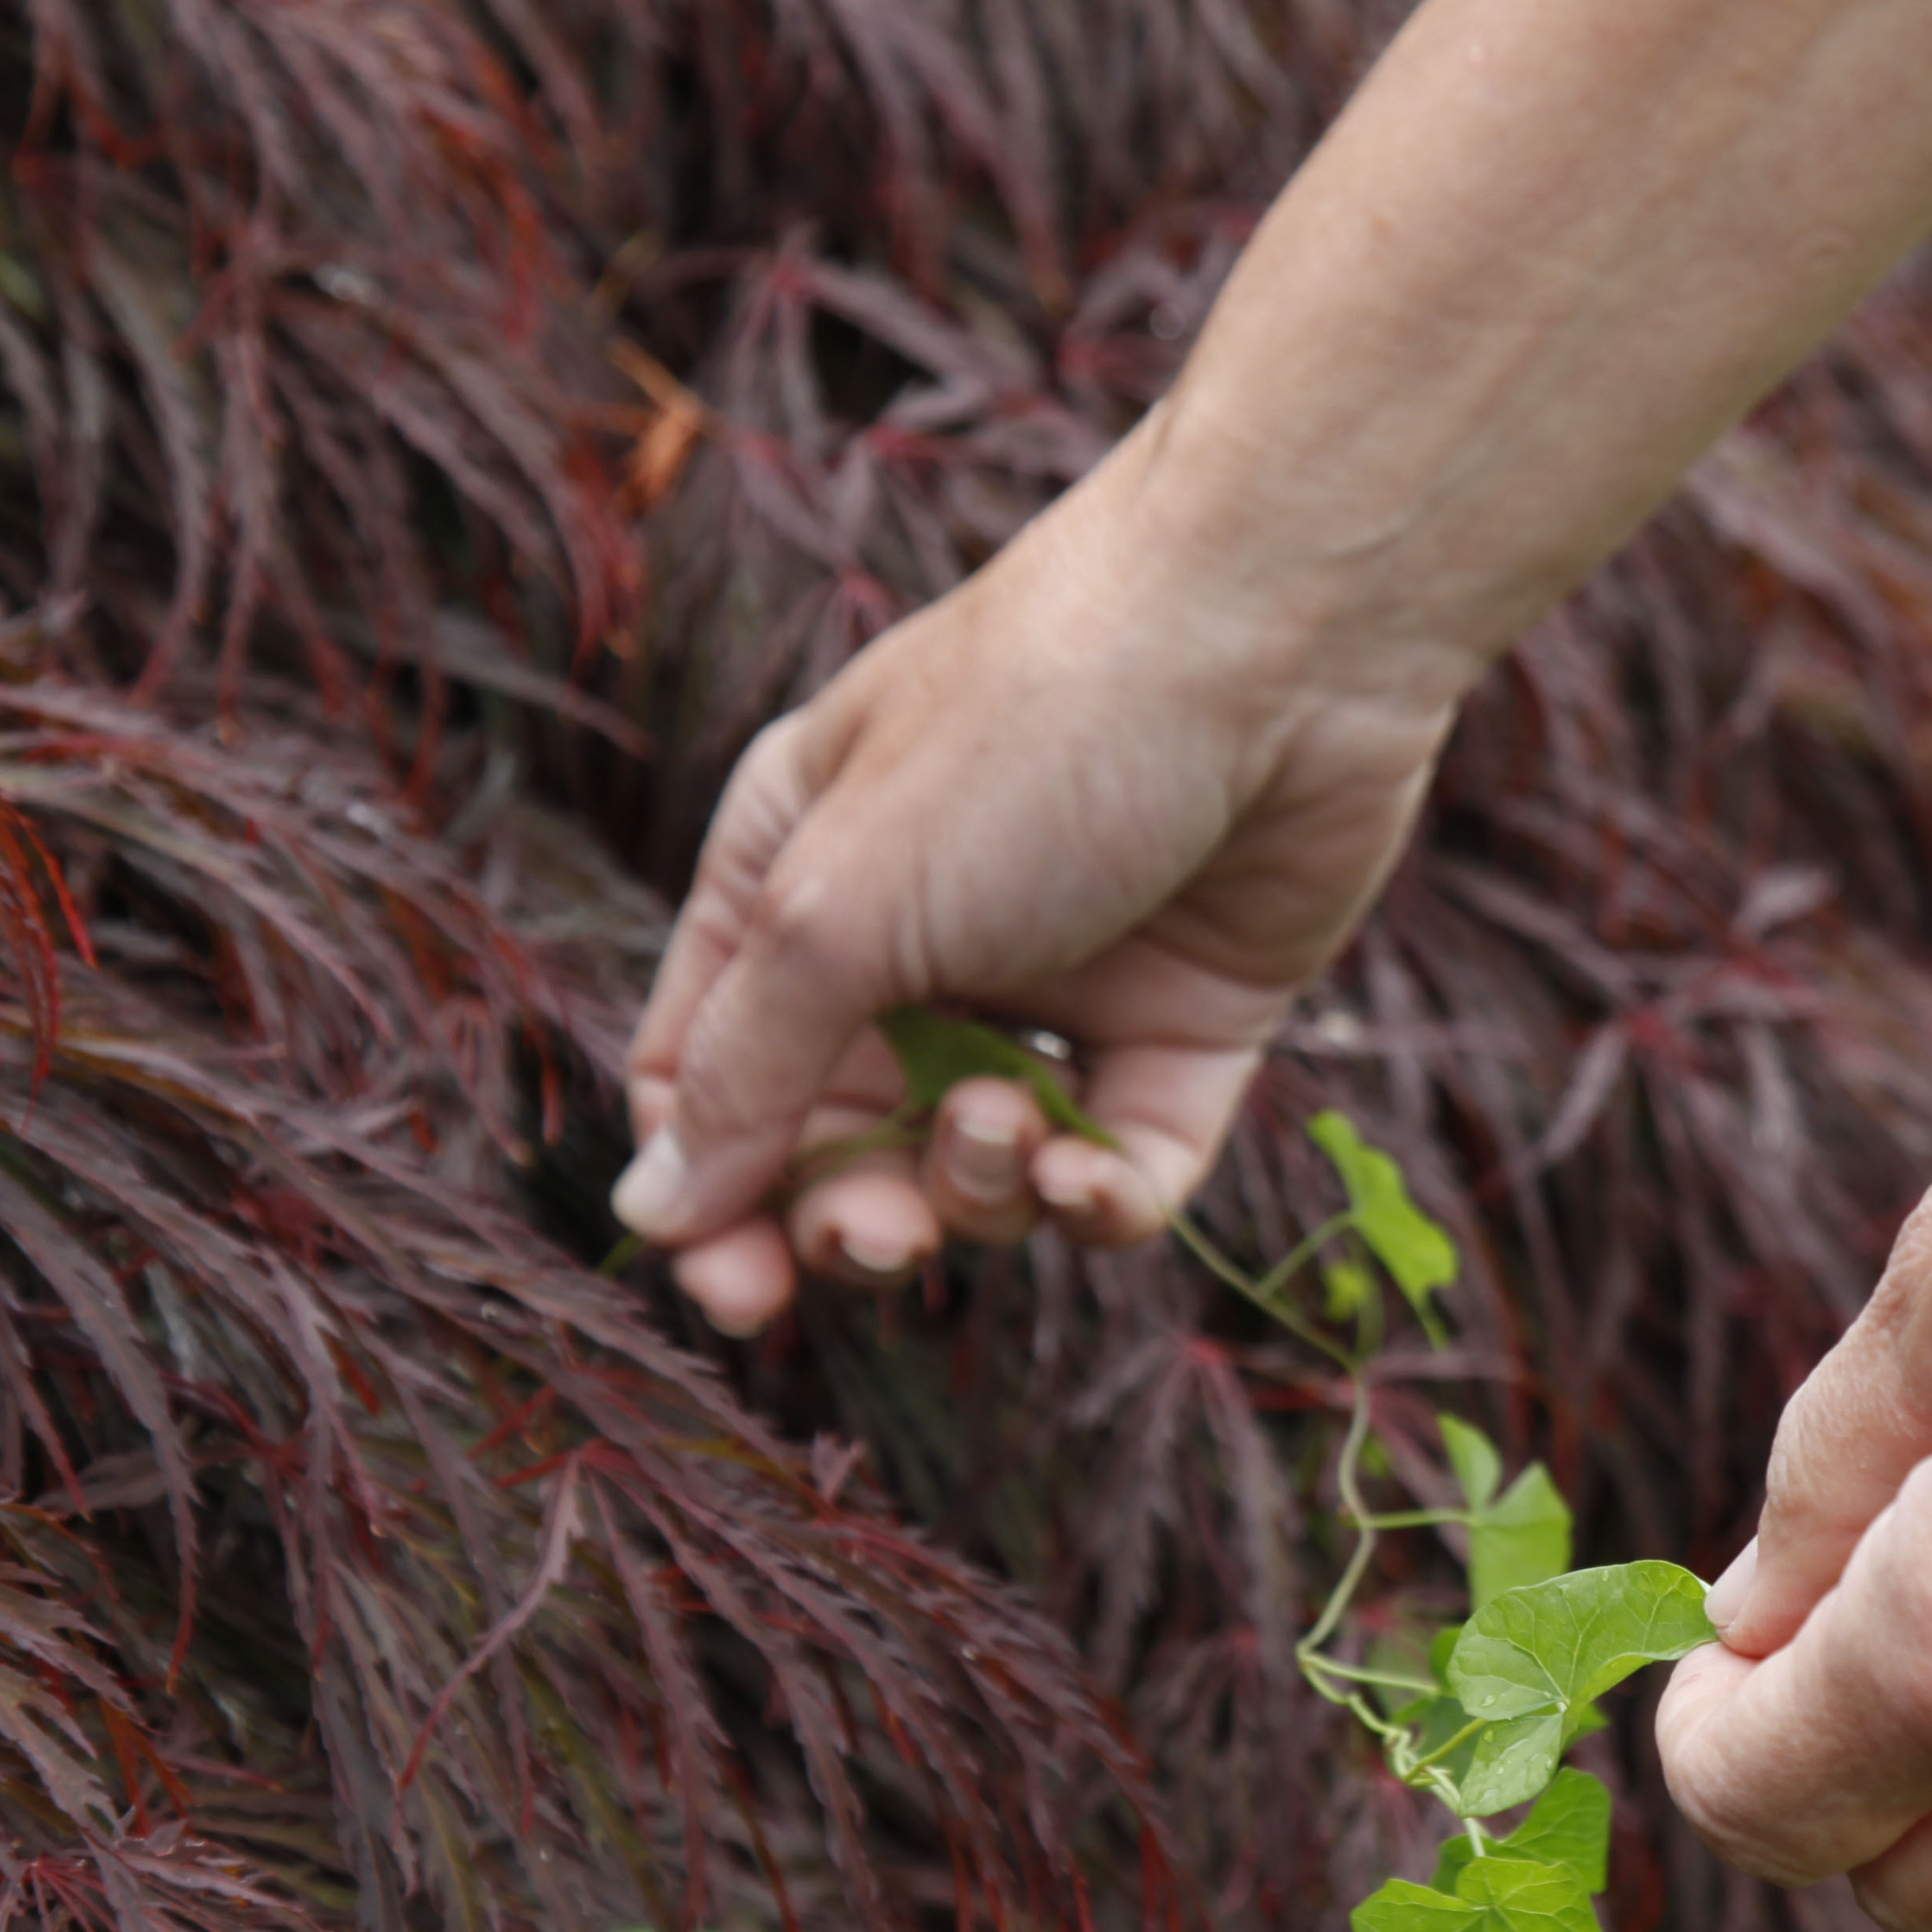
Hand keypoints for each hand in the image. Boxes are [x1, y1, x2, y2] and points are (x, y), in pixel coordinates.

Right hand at [610, 430, 1468, 1330]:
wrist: (1281, 639)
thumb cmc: (1029, 731)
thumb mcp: (841, 905)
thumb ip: (745, 1073)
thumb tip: (650, 1215)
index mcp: (790, 881)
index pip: (708, 1080)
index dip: (712, 1199)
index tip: (737, 1292)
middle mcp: (915, 940)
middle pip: (846, 1150)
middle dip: (853, 1220)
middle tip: (882, 1239)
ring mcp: (1055, 988)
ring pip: (984, 1176)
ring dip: (983, 1192)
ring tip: (1010, 1128)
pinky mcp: (1185, 1026)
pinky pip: (1122, 1171)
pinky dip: (1100, 1202)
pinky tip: (1093, 1180)